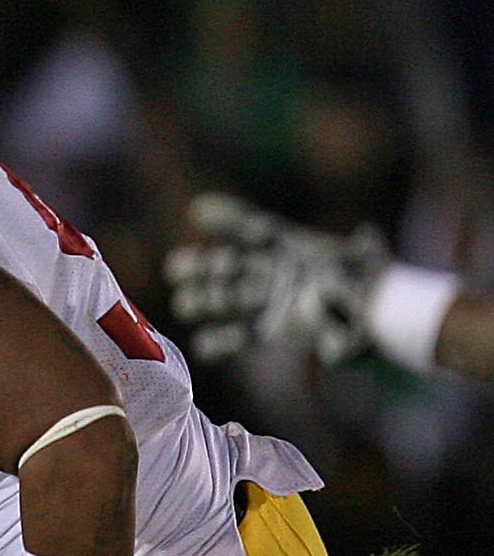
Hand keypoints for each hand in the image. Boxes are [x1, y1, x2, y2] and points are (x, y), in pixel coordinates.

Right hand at [165, 193, 387, 365]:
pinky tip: (201, 344)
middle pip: (230, 266)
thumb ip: (361, 249)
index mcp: (292, 248)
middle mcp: (276, 272)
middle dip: (201, 267)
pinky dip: (219, 342)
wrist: (379, 318)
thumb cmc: (371, 283)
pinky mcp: (274, 330)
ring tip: (184, 304)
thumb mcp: (364, 260)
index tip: (197, 212)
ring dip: (204, 300)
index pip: (254, 231)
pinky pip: (241, 336)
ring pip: (228, 298)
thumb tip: (365, 236)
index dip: (226, 220)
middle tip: (176, 269)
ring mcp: (272, 301)